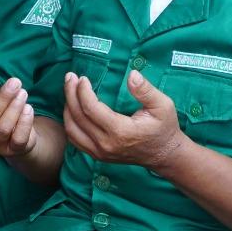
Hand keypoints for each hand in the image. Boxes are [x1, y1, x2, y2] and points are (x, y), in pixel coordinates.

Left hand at [62, 69, 184, 168]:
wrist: (164, 154)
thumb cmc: (164, 127)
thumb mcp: (163, 105)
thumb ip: (146, 90)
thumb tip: (132, 74)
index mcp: (120, 131)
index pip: (91, 108)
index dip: (83, 91)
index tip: (83, 77)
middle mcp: (106, 144)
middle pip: (77, 117)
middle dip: (70, 94)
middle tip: (70, 77)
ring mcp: (100, 152)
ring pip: (72, 130)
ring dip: (67, 108)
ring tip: (69, 90)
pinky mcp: (98, 155)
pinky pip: (75, 140)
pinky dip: (70, 123)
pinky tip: (72, 109)